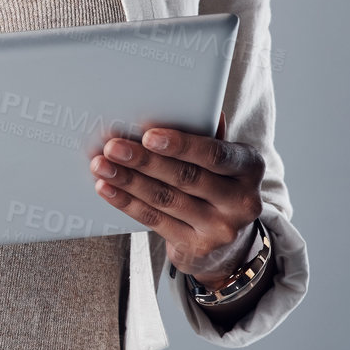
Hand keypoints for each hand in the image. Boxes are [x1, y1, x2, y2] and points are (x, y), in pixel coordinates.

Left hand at [89, 110, 263, 281]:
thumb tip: (179, 102)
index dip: (181, 144)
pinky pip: (154, 220)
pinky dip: (126, 202)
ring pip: (166, 199)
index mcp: (249, 167)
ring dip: (128, 180)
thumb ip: (202, 133)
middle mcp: (242, 201)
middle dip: (144, 161)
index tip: (148, 135)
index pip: (216, 154)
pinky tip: (106, 187)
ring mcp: (221, 228)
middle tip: (112, 147)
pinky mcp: (197, 247)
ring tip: (100, 164)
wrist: (226, 236)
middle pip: (186, 177)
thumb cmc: (215, 180)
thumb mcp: (219, 157)